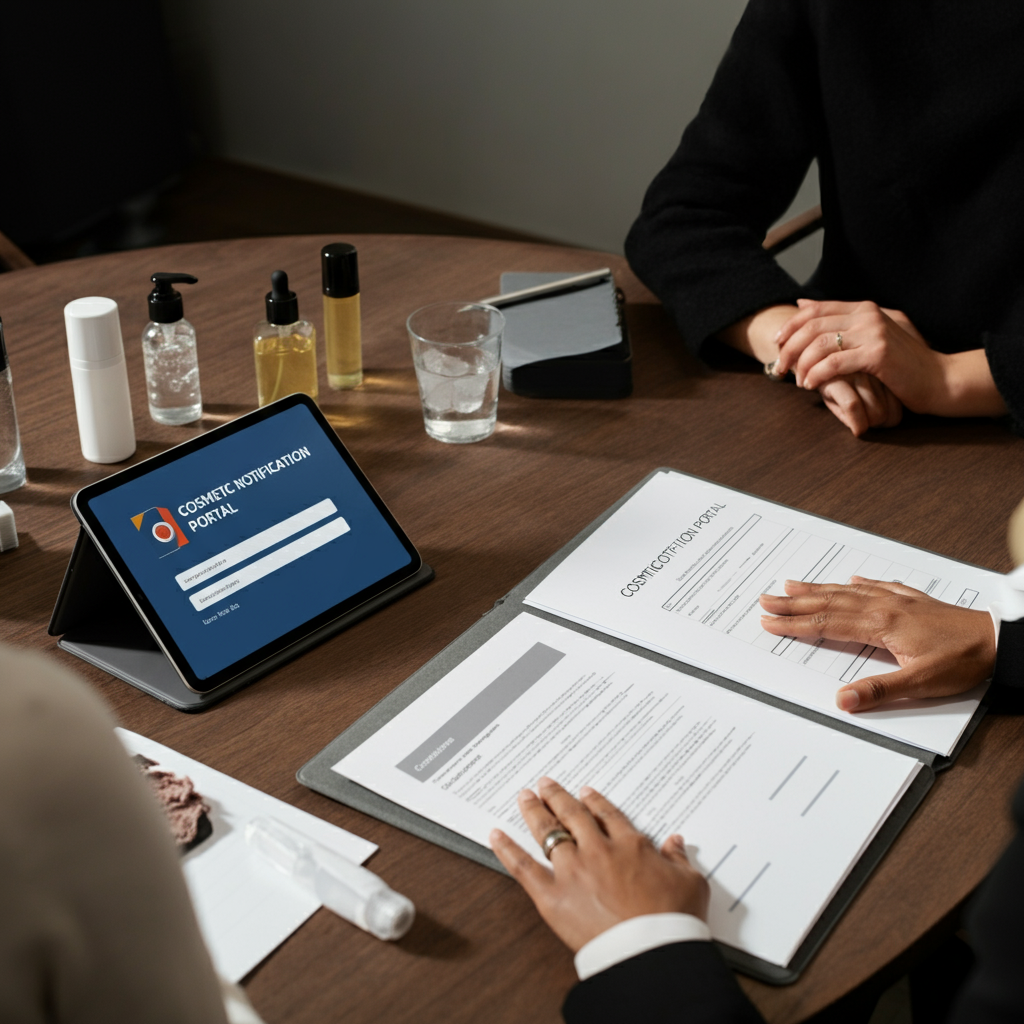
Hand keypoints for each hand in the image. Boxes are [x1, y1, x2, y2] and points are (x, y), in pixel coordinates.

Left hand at [489, 777, 708, 951]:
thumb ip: (679, 859)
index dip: (594, 801)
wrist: (652, 950)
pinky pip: (524, 868)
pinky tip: (496, 835)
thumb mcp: (690, 883)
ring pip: (547, 832)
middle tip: (545, 784)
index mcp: (628, 845)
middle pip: (572, 816)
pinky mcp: (552, 896)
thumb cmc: (673, 920)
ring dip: (534, 811)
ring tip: (524, 797)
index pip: (606, 815)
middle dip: (557, 797)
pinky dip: (507, 850)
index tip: (585, 792)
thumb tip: (676, 843)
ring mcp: (572, 871)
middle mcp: (596, 851)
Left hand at [716, 303, 901, 435]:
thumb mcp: (873, 336)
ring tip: (798, 381)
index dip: (790, 325)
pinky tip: (811, 385)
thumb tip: (802, 304)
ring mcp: (874, 332)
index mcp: (865, 309)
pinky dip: (816, 375)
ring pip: (819, 344)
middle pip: (812, 326)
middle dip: (789, 348)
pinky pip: (833, 363)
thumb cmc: (904, 365)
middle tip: (779, 368)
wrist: (940, 380)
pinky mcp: (877, 354)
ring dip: (801, 365)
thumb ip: (842, 322)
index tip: (776, 343)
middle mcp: (868, 315)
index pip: (816, 310)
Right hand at [759, 577, 995, 710]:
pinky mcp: (913, 600)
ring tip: (793, 583)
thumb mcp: (921, 683)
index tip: (770, 621)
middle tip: (766, 599)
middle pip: (829, 603)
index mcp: (879, 625)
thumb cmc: (963, 660)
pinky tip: (853, 577)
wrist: (998, 639)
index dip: (795, 624)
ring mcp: (897, 601)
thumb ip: (878, 690)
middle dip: (794, 602)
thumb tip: (843, 700)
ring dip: (818, 588)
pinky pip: (878, 585)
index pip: (825, 625)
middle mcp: (883, 607)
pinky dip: (860, 581)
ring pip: (848, 591)